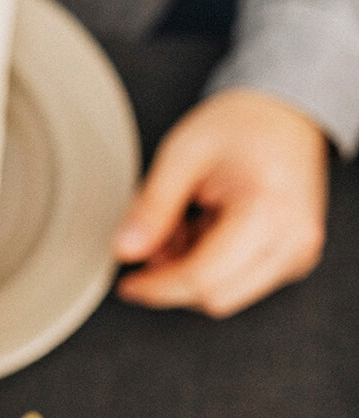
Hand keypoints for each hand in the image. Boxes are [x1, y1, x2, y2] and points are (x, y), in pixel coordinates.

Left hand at [112, 89, 328, 317]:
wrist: (284, 115)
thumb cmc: (240, 126)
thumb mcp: (182, 155)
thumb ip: (151, 207)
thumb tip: (125, 251)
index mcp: (269, 211)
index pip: (203, 279)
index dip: (156, 287)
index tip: (128, 284)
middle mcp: (293, 240)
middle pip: (215, 296)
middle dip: (173, 278)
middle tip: (159, 238)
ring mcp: (298, 253)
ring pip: (226, 295)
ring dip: (191, 271)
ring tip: (185, 224)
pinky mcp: (293, 259)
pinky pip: (240, 283)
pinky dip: (210, 266)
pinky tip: (204, 229)